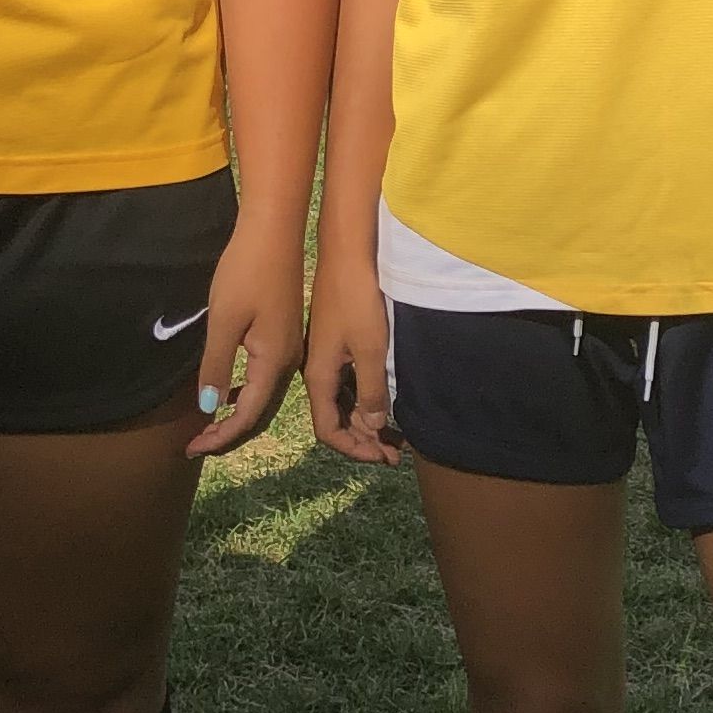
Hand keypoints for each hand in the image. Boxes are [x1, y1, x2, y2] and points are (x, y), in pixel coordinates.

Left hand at [185, 224, 304, 455]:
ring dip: (236, 415)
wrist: (274, 232)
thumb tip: (208, 408)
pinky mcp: (285, 336)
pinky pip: (266, 378)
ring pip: (264, 397)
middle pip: (260, 413)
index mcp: (275, 362)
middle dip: (228, 433)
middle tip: (196, 445)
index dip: (221, 436)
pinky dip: (245, 394)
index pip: (248, 415)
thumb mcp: (223, 320)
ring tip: (207, 426)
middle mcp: (288, 362)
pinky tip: (226, 392)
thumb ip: (216, 365)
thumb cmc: (246, 271)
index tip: (192, 449)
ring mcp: (290, 349)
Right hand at [303, 254, 400, 465]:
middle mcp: (317, 372)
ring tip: (394, 437)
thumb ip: (370, 391)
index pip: (328, 431)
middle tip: (395, 453)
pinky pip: (346, 385)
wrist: (347, 254)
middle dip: (363, 442)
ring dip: (365, 424)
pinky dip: (363, 402)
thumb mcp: (370, 348)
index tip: (381, 457)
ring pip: (342, 403)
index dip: (353, 450)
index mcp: (319, 377)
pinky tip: (382, 404)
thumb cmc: (357, 299)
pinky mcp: (336, 345)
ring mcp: (326, 358)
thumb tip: (371, 427)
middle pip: (335, 420)